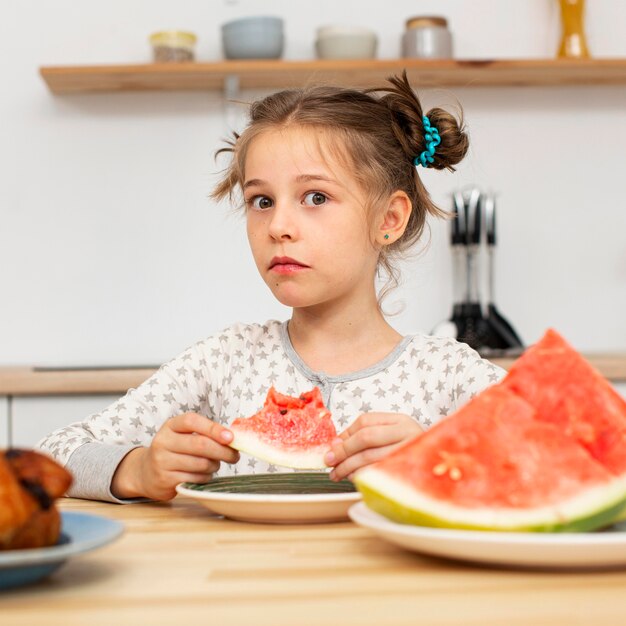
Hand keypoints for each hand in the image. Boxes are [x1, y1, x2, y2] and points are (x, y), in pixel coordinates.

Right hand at [111, 412, 239, 500]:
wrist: (146, 472)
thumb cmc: (175, 450)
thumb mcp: (183, 436)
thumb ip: (205, 434)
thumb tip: (233, 439)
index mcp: (170, 426)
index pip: (192, 421)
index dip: (213, 428)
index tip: (231, 437)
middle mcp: (163, 442)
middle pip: (200, 445)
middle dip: (223, 451)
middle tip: (234, 456)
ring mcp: (162, 461)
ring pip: (201, 464)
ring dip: (214, 466)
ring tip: (214, 464)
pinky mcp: (165, 480)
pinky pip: (195, 479)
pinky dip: (205, 478)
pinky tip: (203, 475)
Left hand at [324, 413, 422, 481]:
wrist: (441, 463)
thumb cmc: (409, 451)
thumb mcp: (390, 436)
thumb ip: (364, 435)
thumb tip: (335, 445)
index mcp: (400, 420)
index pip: (365, 422)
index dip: (345, 435)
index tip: (332, 448)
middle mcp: (408, 432)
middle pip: (366, 438)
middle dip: (343, 451)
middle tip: (329, 463)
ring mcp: (410, 451)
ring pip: (371, 457)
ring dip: (349, 467)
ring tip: (338, 474)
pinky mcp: (410, 471)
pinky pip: (379, 473)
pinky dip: (362, 476)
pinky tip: (354, 479)